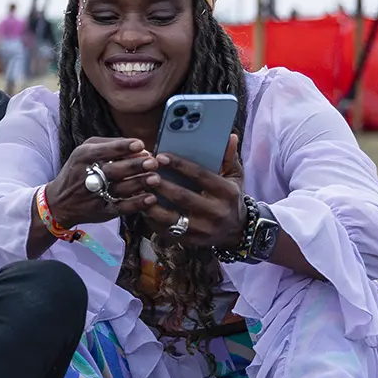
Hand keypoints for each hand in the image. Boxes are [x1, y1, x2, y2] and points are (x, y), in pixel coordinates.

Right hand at [46, 137, 159, 228]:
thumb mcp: (85, 151)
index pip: (105, 150)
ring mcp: (95, 195)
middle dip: (135, 166)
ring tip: (155, 178)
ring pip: (120, 189)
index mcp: (83, 157)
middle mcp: (88, 176)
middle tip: (153, 162)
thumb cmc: (77, 171)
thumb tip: (139, 147)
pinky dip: (136, 203)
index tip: (140, 145)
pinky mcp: (102, 211)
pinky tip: (150, 198)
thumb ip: (110, 145)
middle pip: (114, 170)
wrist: (59, 202)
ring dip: (139, 184)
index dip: (123, 147)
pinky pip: (121, 207)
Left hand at [140, 134, 246, 248]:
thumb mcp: (236, 177)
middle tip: (146, 174)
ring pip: (173, 218)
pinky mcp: (192, 242)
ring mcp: (204, 230)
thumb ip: (230, 157)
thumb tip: (229, 136)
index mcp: (227, 193)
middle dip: (163, 185)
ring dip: (153, 206)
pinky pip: (169, 232)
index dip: (180, 165)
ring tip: (140, 192)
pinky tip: (143, 209)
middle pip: (184, 198)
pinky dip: (154, 221)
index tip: (161, 156)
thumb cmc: (231, 198)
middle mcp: (216, 213)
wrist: (237, 231)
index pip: (201, 176)